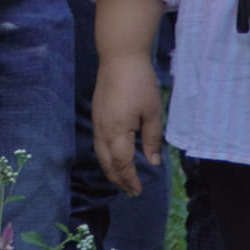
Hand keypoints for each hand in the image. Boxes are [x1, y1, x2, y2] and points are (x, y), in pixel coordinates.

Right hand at [91, 53, 163, 195]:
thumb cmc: (140, 84)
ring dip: (110, 170)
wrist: (119, 57)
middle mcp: (102, 130)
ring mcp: (97, 122)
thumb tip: (153, 163)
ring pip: (99, 154)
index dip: (130, 180)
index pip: (122, 164)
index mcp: (117, 131)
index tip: (139, 191)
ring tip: (122, 180)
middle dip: (118, 179)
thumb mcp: (153, 113)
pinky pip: (98, 143)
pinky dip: (105, 157)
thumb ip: (152, 140)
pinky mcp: (96, 115)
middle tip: (131, 192)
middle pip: (107, 163)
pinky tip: (114, 158)